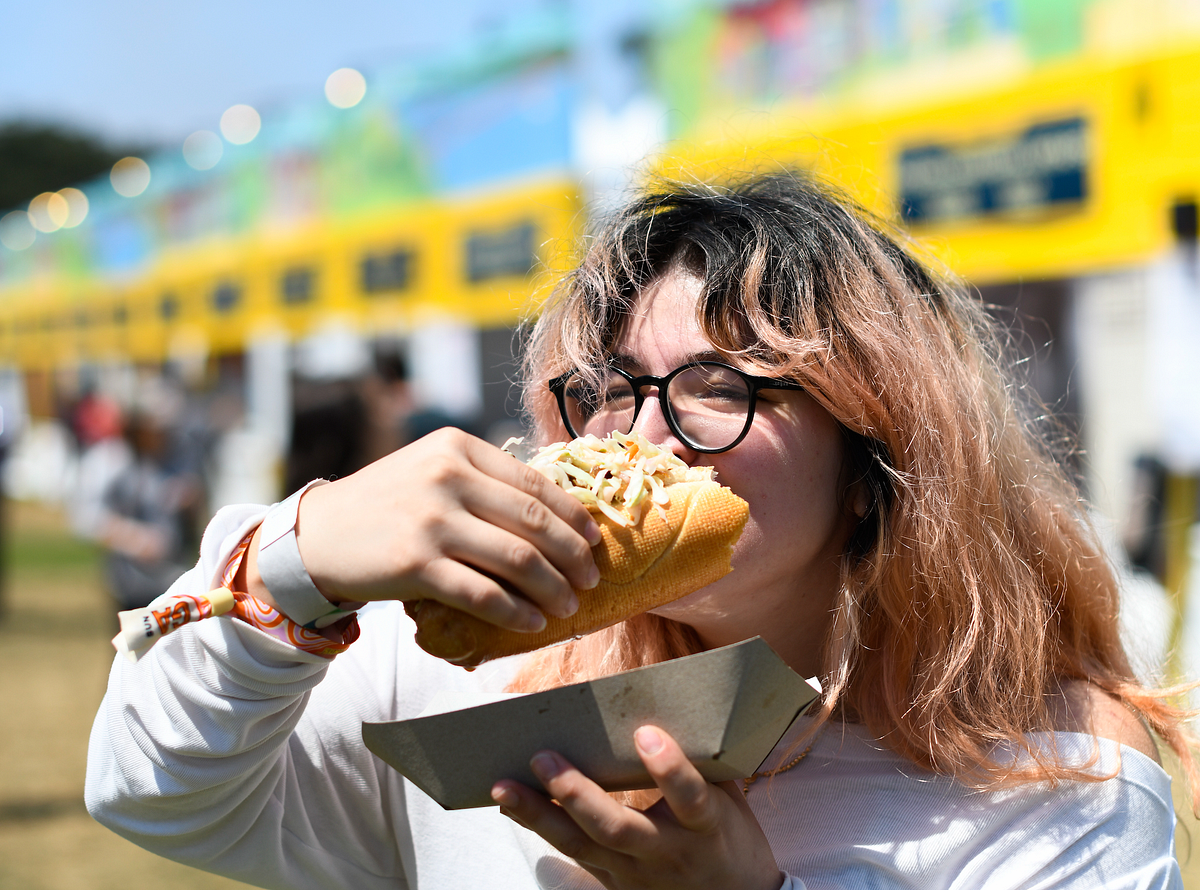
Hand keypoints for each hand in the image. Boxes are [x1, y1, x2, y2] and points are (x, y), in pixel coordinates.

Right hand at [286, 428, 600, 632]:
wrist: (317, 535)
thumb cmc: (386, 505)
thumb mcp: (431, 470)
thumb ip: (483, 481)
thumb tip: (555, 514)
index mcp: (457, 447)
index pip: (533, 482)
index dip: (572, 516)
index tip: (593, 541)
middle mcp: (447, 477)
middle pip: (533, 521)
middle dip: (572, 555)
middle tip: (591, 577)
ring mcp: (431, 521)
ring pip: (517, 558)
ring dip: (553, 587)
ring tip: (569, 604)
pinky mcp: (415, 564)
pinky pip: (483, 593)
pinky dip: (516, 611)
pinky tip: (533, 622)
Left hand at [491, 725, 783, 889]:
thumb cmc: (731, 838)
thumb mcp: (729, 799)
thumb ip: (702, 759)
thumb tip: (671, 700)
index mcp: (706, 825)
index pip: (690, 797)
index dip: (669, 768)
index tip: (646, 733)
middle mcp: (668, 853)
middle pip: (616, 827)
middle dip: (576, 793)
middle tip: (544, 757)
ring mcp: (637, 874)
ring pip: (582, 846)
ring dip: (538, 815)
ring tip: (503, 786)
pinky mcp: (615, 884)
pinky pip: (573, 855)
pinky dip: (539, 828)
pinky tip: (511, 806)